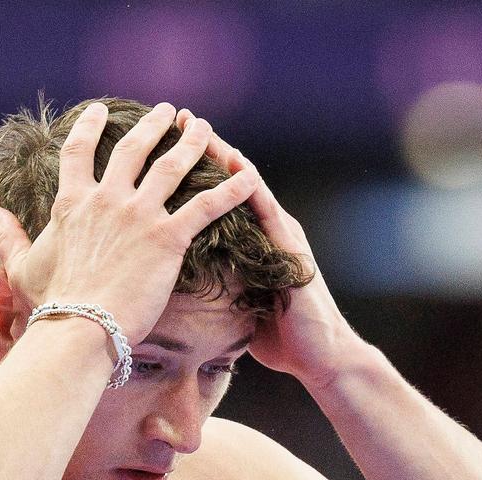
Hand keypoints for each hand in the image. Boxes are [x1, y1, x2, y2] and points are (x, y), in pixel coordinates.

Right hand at [0, 102, 259, 343]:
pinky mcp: (167, 239)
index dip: (88, 127)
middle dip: (152, 125)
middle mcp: (107, 199)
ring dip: (191, 143)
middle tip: (167, 112)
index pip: (78, 152)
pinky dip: (230, 190)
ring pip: (172, 166)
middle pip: (133, 148)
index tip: (98, 110)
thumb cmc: (49, 305)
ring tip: (202, 128)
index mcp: (72, 203)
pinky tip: (249, 175)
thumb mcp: (21, 267)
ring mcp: (138, 216)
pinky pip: (206, 206)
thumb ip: (8, 238)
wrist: (78, 328)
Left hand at [175, 110, 359, 387]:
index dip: (191, 172)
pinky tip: (233, 159)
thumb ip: (217, 289)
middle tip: (174, 118)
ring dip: (224, 153)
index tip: (161, 148)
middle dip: (202, 149)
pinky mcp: (291, 246)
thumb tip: (181, 295)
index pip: (216, 198)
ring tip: (198, 128)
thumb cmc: (279, 340)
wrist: (320, 358)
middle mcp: (267, 229)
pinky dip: (248, 181)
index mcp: (252, 242)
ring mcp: (282, 234)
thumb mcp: (236, 309)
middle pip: (228, 181)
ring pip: (246, 184)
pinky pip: (266, 207)